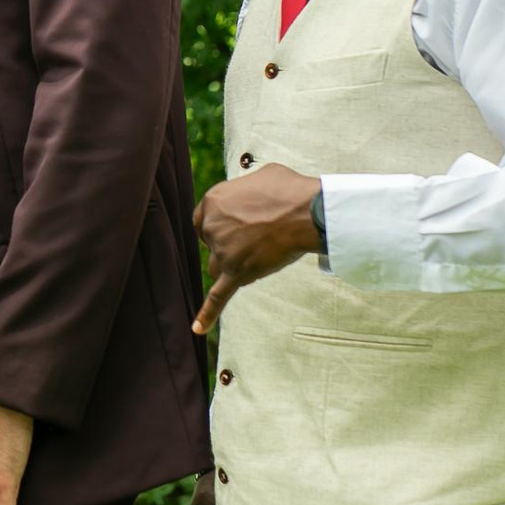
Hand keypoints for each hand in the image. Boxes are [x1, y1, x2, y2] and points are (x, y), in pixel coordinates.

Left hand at [190, 161, 322, 335]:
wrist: (307, 211)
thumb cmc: (289, 190)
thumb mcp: (262, 176)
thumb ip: (247, 189)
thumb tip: (254, 194)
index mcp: (213, 201)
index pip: (203, 220)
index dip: (219, 224)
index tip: (235, 226)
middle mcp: (212, 226)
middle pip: (212, 245)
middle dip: (230, 243)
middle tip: (257, 237)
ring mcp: (224, 251)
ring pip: (218, 267)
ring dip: (232, 264)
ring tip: (259, 255)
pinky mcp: (238, 273)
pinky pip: (218, 297)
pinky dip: (208, 314)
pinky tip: (197, 329)